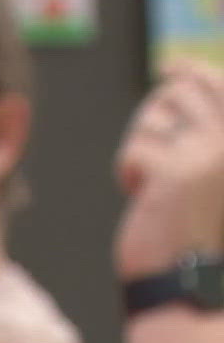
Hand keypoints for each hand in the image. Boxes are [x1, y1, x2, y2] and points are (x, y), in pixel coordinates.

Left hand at [115, 59, 223, 277]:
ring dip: (141, 147)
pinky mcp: (177, 171)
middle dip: (154, 120)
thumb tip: (178, 72)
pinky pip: (135, 148)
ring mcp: (211, 153)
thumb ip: (204, 127)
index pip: (221, 84)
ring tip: (154, 182)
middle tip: (155, 161)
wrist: (186, 279)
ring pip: (153, 115)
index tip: (170, 64)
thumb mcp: (207, 169)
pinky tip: (143, 195)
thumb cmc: (192, 227)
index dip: (193, 70)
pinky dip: (128, 170)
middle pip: (178, 91)